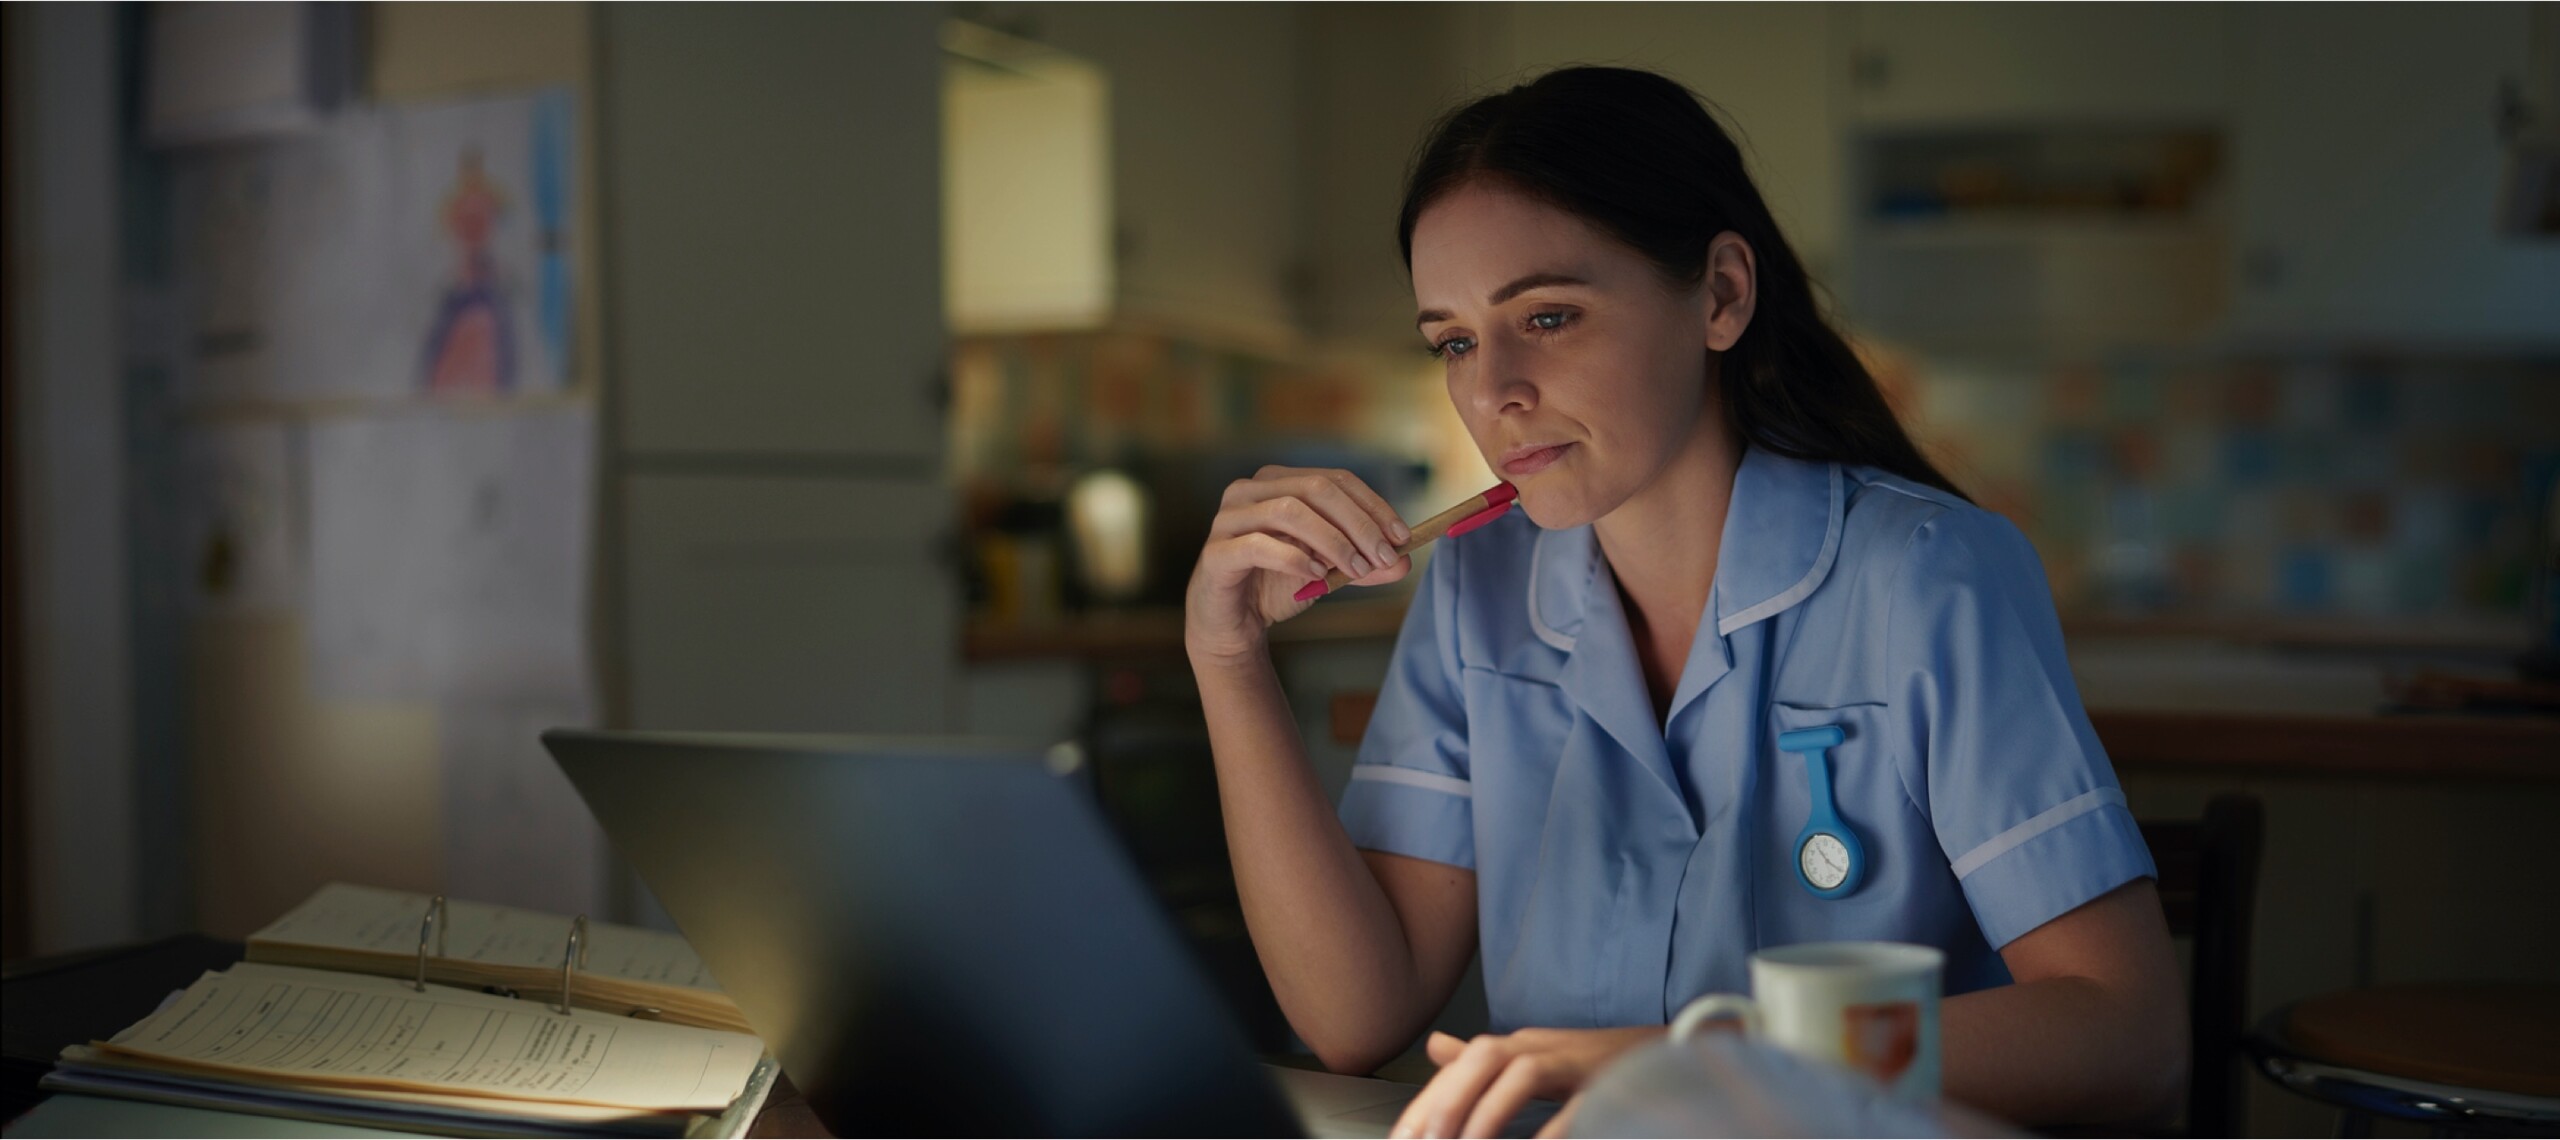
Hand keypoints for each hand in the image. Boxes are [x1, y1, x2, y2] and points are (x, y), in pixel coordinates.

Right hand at [1184, 466, 1411, 663]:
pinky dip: (1294, 558)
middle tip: (1384, 556)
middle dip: (1358, 522)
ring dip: (1332, 540)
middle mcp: (1249, 490)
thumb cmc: (1275, 586)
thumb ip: (1362, 563)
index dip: (1372, 505)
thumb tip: (1403, 562)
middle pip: (1315, 489)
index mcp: (1277, 482)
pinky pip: (1258, 545)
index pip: (1335, 480)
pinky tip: (1317, 575)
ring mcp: (1228, 519)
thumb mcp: (1328, 571)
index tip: (1402, 536)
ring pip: (1289, 511)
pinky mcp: (1216, 552)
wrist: (1232, 625)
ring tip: (1356, 569)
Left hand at [1394, 1026, 1663, 1138]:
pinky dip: (1553, 1128)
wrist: (1669, 1052)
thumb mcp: (1533, 1058)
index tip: (1402, 1139)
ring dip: (1487, 1112)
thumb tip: (1434, 1048)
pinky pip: (1576, 1104)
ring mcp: (1577, 1061)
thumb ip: (1481, 1060)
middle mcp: (1542, 1046)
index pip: (1461, 1065)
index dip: (1426, 1102)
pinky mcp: (1608, 1082)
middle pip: (1484, 1058)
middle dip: (1447, 1100)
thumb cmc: (1594, 1065)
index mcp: (1519, 1045)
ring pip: (1521, 1073)